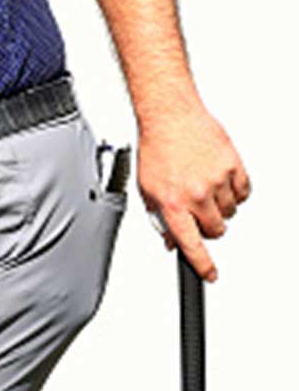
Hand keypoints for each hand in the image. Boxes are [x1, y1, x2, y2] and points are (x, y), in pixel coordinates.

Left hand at [137, 104, 248, 280]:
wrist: (170, 116)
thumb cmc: (156, 148)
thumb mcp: (147, 187)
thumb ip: (160, 218)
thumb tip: (171, 242)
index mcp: (172, 202)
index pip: (191, 245)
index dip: (202, 264)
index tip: (209, 275)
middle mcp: (196, 194)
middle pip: (215, 231)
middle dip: (207, 225)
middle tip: (197, 208)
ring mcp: (217, 181)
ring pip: (230, 212)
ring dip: (219, 205)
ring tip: (202, 183)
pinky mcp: (234, 167)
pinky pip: (244, 192)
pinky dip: (234, 189)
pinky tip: (217, 176)